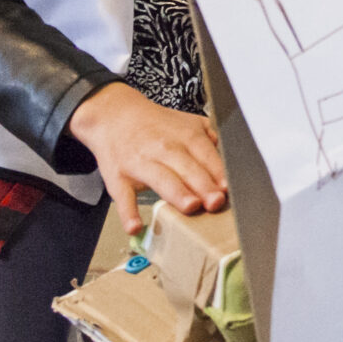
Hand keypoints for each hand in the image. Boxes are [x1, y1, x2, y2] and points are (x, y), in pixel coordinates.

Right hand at [67, 82, 228, 235]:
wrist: (114, 115)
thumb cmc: (155, 125)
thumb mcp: (186, 122)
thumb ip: (208, 139)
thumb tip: (227, 156)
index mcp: (184, 136)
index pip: (206, 154)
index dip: (218, 172)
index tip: (229, 188)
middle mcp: (164, 148)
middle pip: (187, 168)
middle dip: (203, 185)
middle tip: (216, 202)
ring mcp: (140, 163)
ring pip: (161, 179)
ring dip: (176, 193)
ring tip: (190, 207)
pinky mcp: (118, 178)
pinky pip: (123, 197)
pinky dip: (128, 213)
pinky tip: (135, 227)